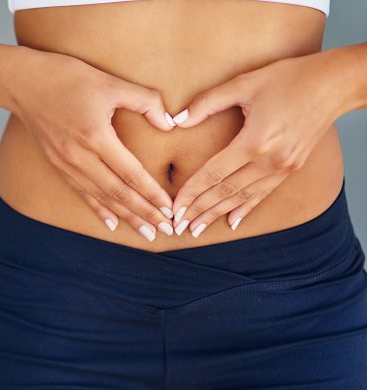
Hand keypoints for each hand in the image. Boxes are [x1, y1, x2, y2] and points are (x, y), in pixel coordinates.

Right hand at [4, 48, 176, 240]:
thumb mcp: (110, 82)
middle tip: (167, 229)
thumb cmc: (67, 76)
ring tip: (147, 232)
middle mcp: (79, 156)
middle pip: (118, 193)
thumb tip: (169, 123)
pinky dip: (99, 209)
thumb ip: (145, 101)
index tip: (170, 208)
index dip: (152, 193)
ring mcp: (65, 163)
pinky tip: (113, 222)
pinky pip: (82, 193)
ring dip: (126, 216)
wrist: (22, 82)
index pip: (130, 173)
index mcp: (95, 136)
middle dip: (144, 213)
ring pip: (101, 197)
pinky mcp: (57, 164)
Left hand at [169, 51, 347, 236]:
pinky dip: (246, 208)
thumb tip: (177, 119)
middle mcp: (270, 160)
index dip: (191, 192)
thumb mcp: (244, 83)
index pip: (213, 174)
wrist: (336, 84)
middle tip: (179, 225)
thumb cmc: (290, 78)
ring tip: (198, 228)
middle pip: (226, 191)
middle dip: (200, 210)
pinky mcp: (292, 168)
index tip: (175, 207)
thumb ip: (207, 102)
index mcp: (254, 141)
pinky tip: (232, 221)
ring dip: (218, 213)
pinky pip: (264, 193)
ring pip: (243, 197)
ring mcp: (283, 167)